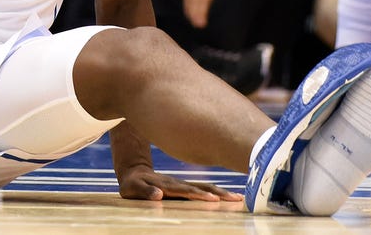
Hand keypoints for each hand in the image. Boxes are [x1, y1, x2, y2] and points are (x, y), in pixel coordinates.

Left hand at [117, 164, 241, 201]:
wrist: (135, 171)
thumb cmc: (132, 184)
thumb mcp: (132, 188)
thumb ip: (145, 191)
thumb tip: (160, 195)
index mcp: (167, 185)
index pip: (185, 191)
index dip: (198, 195)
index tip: (212, 199)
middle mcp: (178, 183)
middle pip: (201, 187)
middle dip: (218, 193)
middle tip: (234, 199)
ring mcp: (183, 183)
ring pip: (205, 186)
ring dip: (221, 192)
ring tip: (237, 197)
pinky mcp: (185, 185)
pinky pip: (203, 187)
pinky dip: (216, 191)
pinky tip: (228, 196)